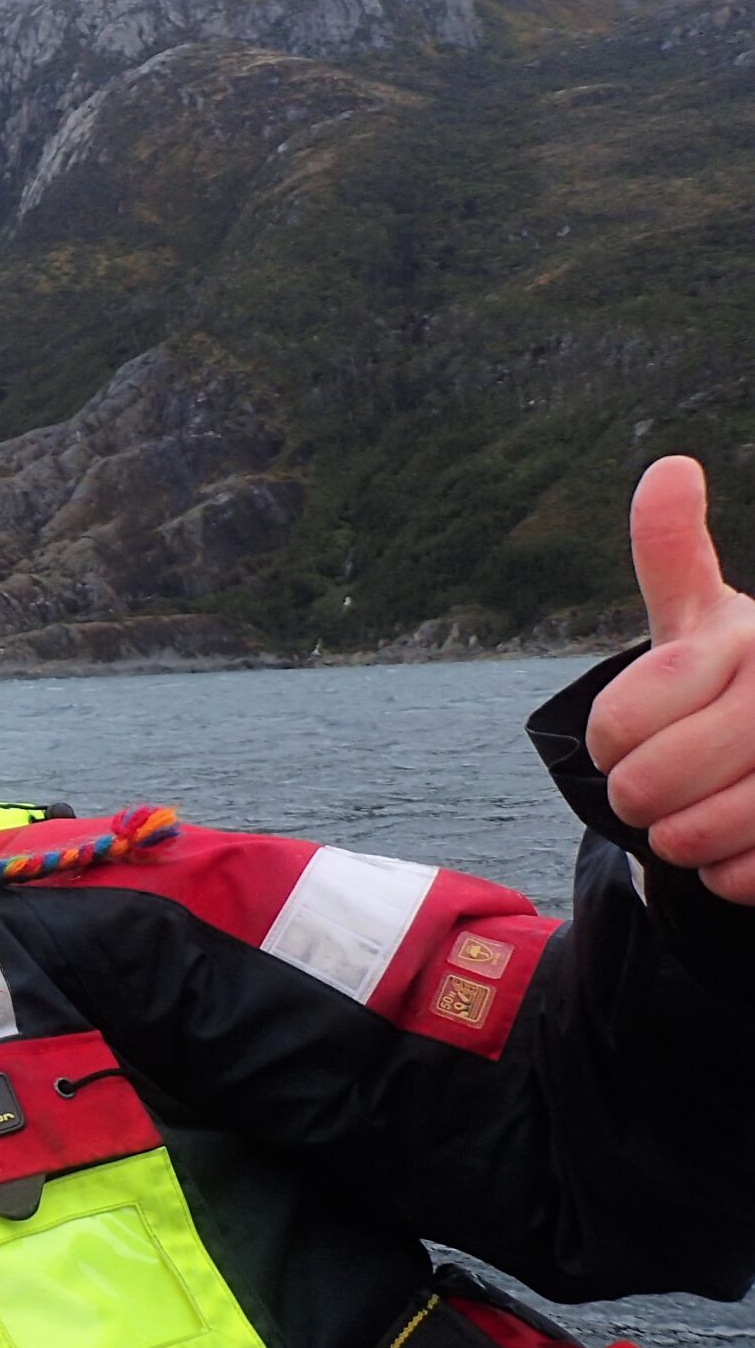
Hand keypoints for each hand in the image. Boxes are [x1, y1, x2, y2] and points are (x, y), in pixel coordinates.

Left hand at [586, 456, 754, 903]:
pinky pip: (741, 878)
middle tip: (654, 787)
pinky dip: (723, 875)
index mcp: (745, 641)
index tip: (631, 733)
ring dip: (677, 840)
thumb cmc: (734, 677)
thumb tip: (670, 469)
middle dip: (634, 796)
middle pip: (648, 783)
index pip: (618, 724)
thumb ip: (673, 550)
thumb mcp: (701, 616)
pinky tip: (737, 845)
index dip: (607, 742)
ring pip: (694, 836)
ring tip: (694, 815)